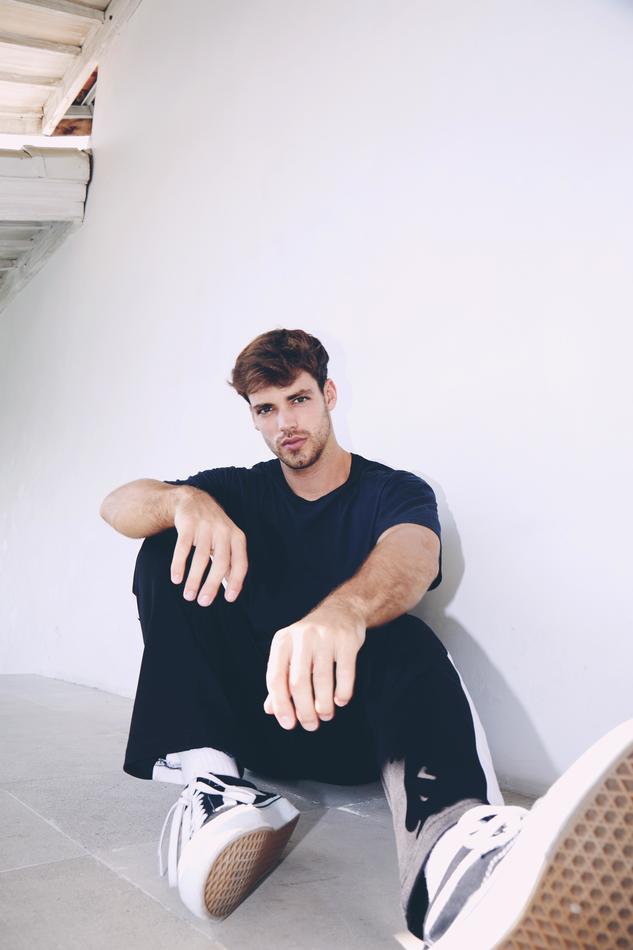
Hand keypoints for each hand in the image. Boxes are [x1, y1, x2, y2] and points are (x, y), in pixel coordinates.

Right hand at [170, 487, 247, 605]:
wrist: (193, 501)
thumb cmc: (213, 528)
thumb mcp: (228, 541)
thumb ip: (231, 561)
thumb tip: (232, 588)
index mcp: (237, 537)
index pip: (240, 563)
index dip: (236, 582)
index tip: (229, 599)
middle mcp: (223, 531)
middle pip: (220, 562)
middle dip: (212, 585)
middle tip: (203, 602)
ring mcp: (205, 527)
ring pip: (200, 557)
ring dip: (194, 579)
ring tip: (189, 596)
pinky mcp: (188, 525)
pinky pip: (182, 548)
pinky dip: (179, 565)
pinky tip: (176, 579)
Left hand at [263, 600, 366, 730]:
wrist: (342, 610)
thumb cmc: (311, 639)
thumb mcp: (291, 653)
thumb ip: (280, 680)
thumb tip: (270, 710)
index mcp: (282, 641)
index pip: (275, 678)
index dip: (280, 705)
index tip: (288, 724)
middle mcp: (301, 637)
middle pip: (298, 682)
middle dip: (304, 710)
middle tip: (311, 725)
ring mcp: (325, 636)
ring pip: (322, 679)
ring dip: (323, 704)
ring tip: (326, 715)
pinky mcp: (347, 639)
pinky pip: (345, 672)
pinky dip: (343, 691)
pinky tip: (340, 700)